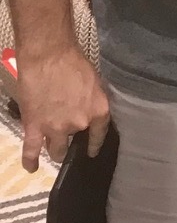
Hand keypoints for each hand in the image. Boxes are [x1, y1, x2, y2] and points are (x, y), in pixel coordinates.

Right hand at [19, 46, 110, 171]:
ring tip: (53, 149)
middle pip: (74, 142)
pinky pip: (31, 150)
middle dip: (70, 141)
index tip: (91, 151)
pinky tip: (32, 168)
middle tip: (66, 137)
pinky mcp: (34, 127)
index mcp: (98, 112)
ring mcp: (55, 128)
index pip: (99, 136)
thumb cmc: (73, 61)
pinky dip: (30, 161)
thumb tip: (86, 109)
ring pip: (55, 149)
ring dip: (54, 149)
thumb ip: (91, 101)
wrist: (48, 55)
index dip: (94, 145)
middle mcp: (79, 124)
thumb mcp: (93, 82)